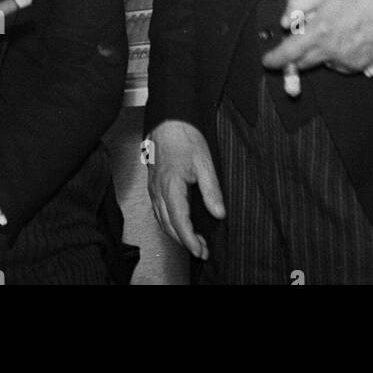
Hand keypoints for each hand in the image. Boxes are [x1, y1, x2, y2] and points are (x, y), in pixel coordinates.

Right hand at [146, 120, 224, 261]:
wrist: (168, 121)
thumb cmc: (184, 137)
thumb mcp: (204, 162)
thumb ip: (211, 190)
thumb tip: (219, 213)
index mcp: (171, 186)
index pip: (179, 222)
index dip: (189, 240)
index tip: (200, 251)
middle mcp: (158, 191)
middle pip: (169, 225)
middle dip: (185, 242)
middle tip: (202, 250)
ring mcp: (153, 188)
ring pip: (161, 220)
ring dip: (176, 234)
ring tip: (194, 241)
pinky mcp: (153, 185)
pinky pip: (158, 211)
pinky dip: (168, 223)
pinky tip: (178, 224)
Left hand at [262, 0, 372, 74]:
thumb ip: (298, 3)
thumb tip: (284, 21)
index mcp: (319, 32)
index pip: (289, 53)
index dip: (275, 59)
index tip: (268, 61)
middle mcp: (330, 52)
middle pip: (302, 63)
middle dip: (295, 57)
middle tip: (300, 40)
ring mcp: (345, 61)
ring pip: (322, 62)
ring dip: (318, 51)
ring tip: (333, 28)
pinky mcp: (358, 66)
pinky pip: (339, 63)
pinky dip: (336, 54)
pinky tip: (347, 36)